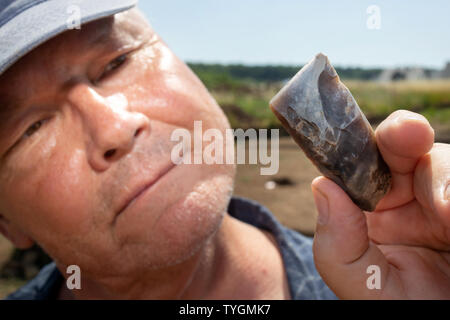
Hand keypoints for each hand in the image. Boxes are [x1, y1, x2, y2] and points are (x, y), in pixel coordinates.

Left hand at [311, 110, 449, 298]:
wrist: (447, 314)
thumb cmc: (404, 305)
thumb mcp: (364, 286)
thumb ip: (337, 246)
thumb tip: (321, 186)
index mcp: (368, 212)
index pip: (357, 168)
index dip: (354, 148)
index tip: (351, 137)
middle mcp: (404, 197)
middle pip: (399, 146)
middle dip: (401, 134)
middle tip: (409, 132)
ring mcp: (440, 196)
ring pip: (439, 160)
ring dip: (445, 178)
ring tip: (448, 211)